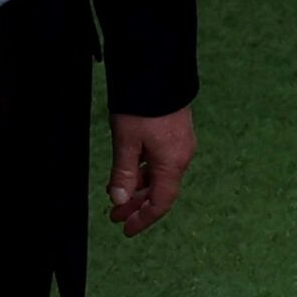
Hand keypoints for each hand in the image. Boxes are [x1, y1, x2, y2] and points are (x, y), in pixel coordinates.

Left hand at [106, 106, 195, 237]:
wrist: (159, 68)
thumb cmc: (144, 105)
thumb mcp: (126, 141)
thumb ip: (124, 173)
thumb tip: (120, 200)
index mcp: (173, 163)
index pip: (160, 203)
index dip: (143, 219)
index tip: (126, 228)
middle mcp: (181, 156)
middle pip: (161, 191)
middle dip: (137, 205)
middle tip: (115, 215)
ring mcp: (181, 143)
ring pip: (160, 175)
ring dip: (139, 187)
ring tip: (118, 194)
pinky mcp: (176, 131)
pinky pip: (162, 161)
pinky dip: (145, 171)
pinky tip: (130, 170)